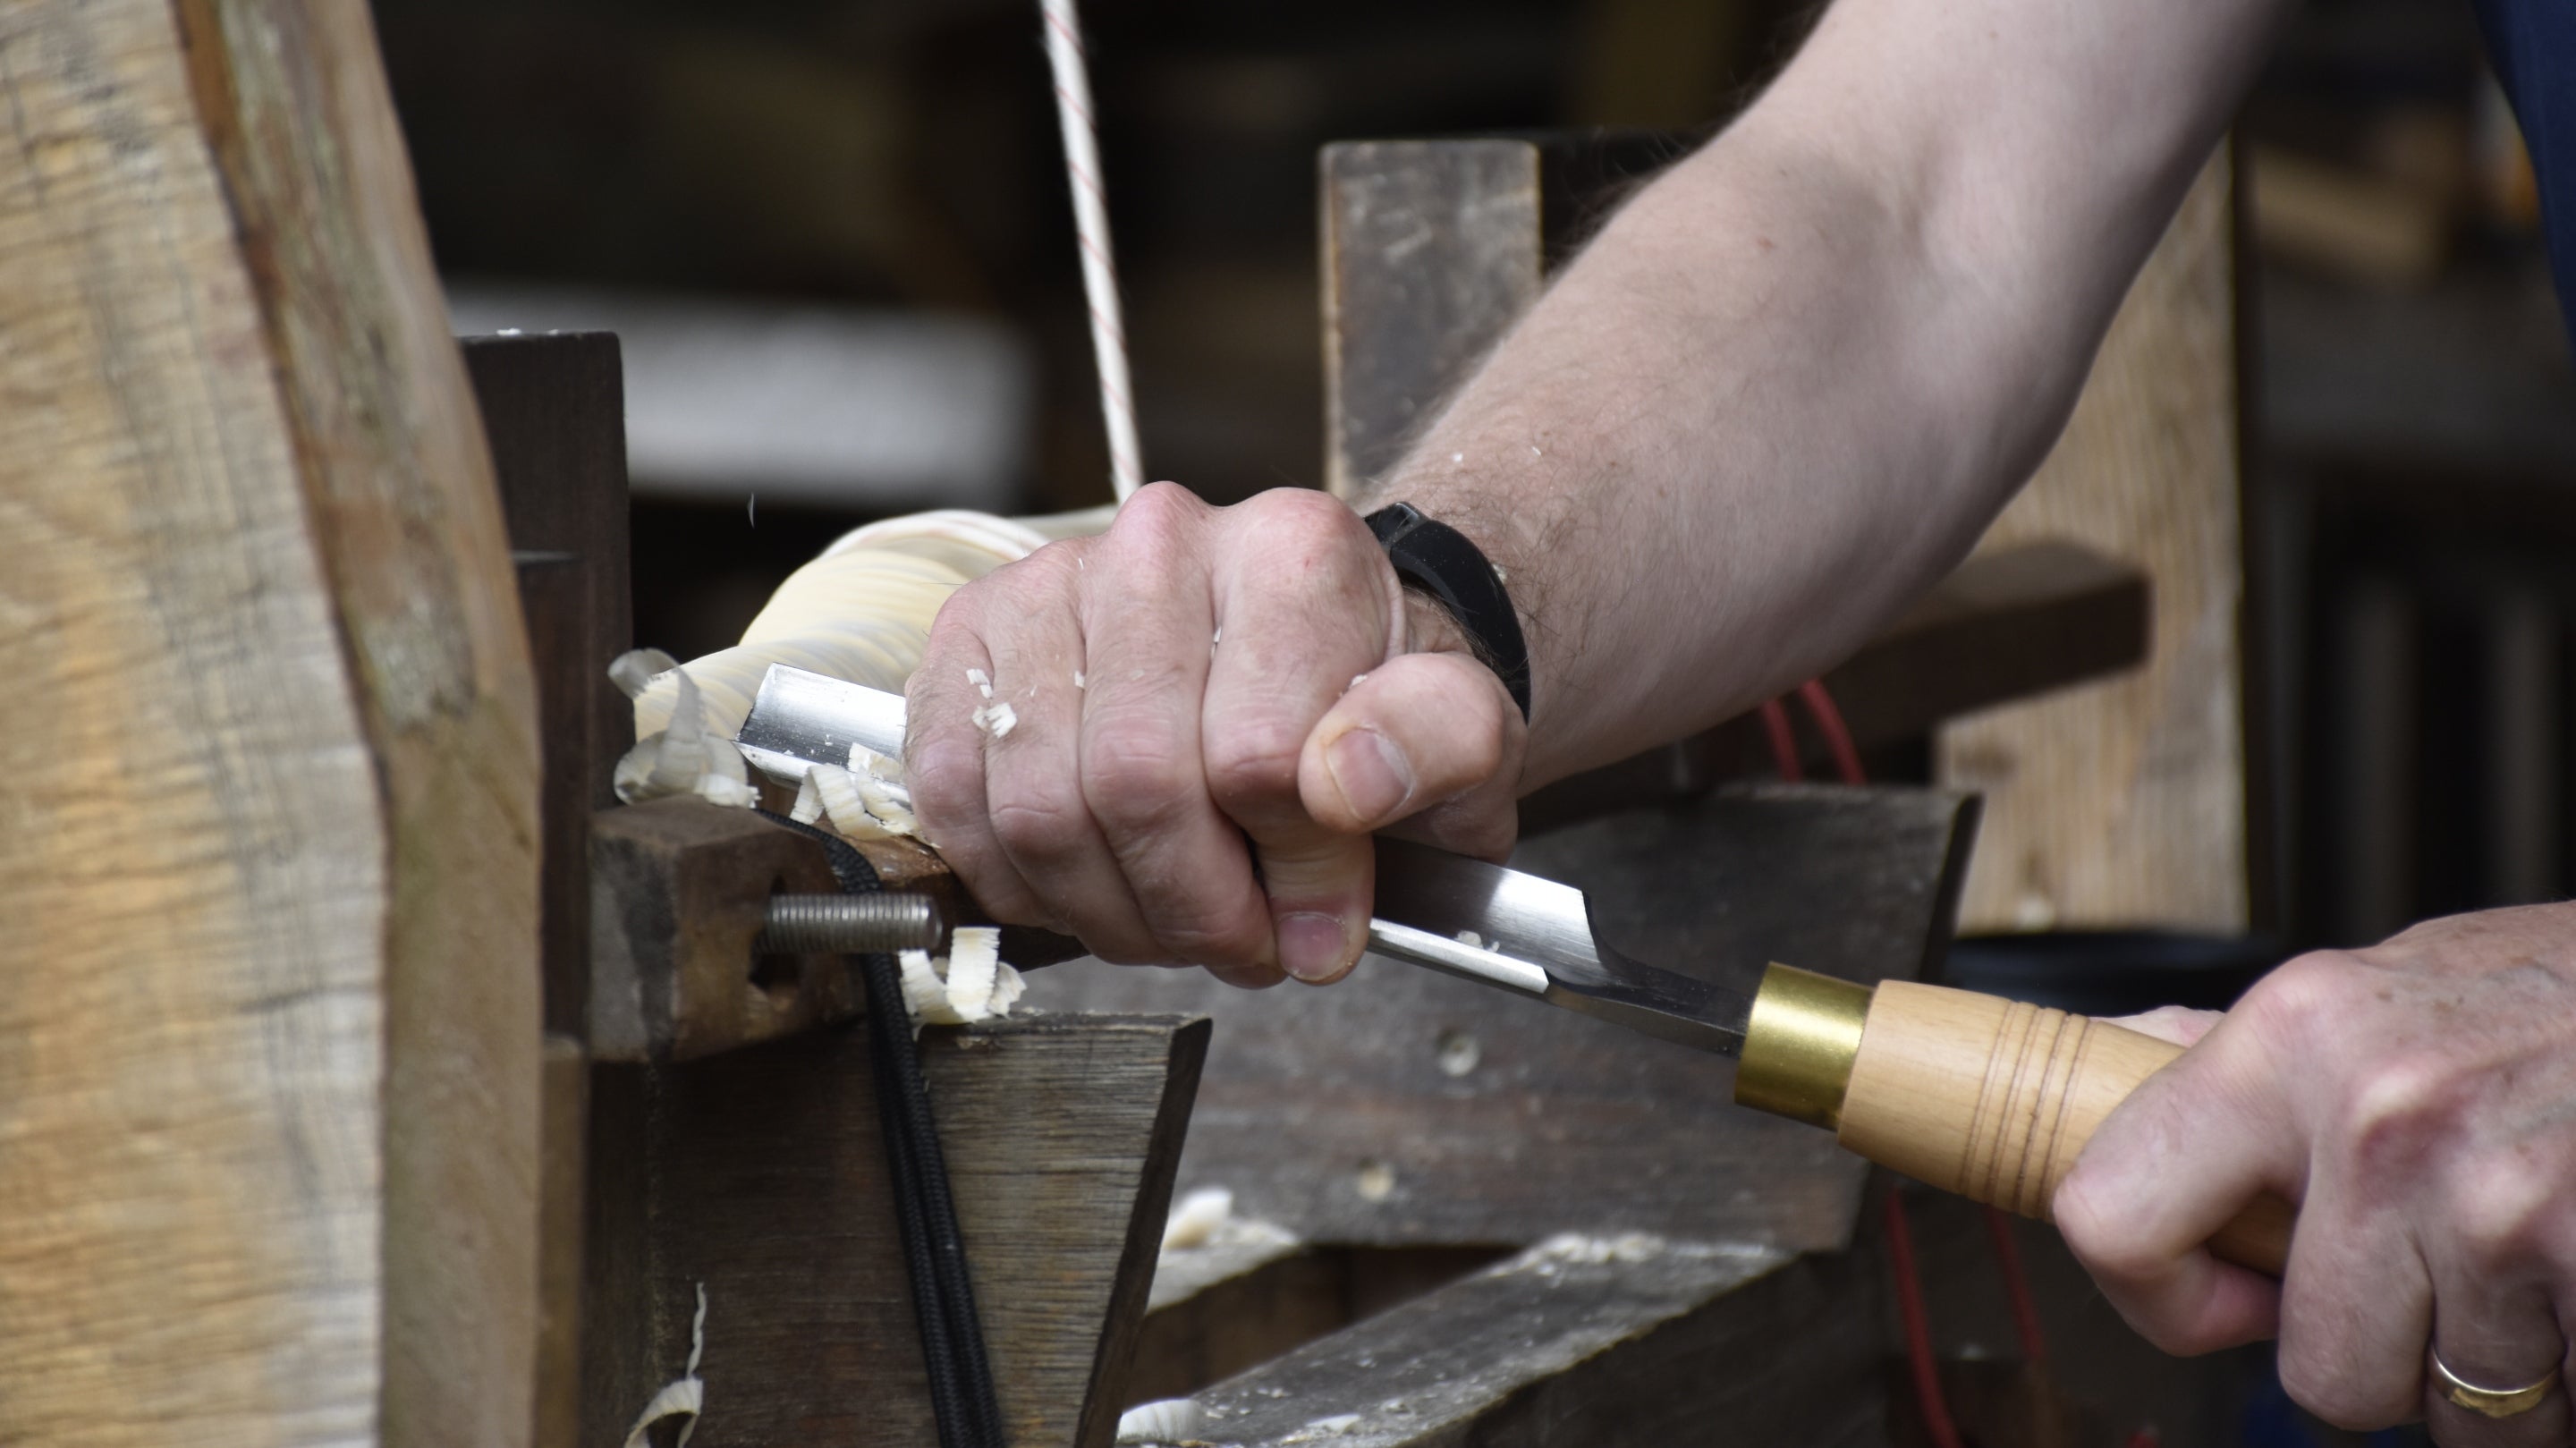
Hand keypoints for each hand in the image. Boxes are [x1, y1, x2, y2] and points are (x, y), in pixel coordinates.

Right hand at [905, 483, 1525, 986]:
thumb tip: (1344, 784)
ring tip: (1175, 919)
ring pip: (1041, 806)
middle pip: (1136, 785)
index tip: (1326, 918)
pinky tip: (1094, 884)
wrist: (1312, 659)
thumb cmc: (1373, 710)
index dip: (1291, 874)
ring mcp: (1048, 586)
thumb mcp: (1463, 736)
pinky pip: (957, 796)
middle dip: (1194, 908)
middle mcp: (1158, 544)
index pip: (1259, 755)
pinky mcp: (968, 642)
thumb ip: (1436, 752)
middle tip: (1240, 939)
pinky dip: (1022, 880)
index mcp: (1291, 552)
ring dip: (1111, 910)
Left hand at [2057, 905, 2575, 1440]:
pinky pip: (2567, 1414)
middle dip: (2394, 1361)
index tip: (2224, 1301)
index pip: (2112, 1213)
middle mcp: (2379, 1114)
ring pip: (2461, 1418)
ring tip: (2549, 1269)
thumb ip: (2263, 1065)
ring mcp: (2499, 1200)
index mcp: (2292, 1035)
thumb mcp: (2387, 992)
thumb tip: (2114, 1063)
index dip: (2161, 1296)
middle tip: (2452, 1279)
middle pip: (2323, 1375)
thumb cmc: (2566, 999)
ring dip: (2515, 1379)